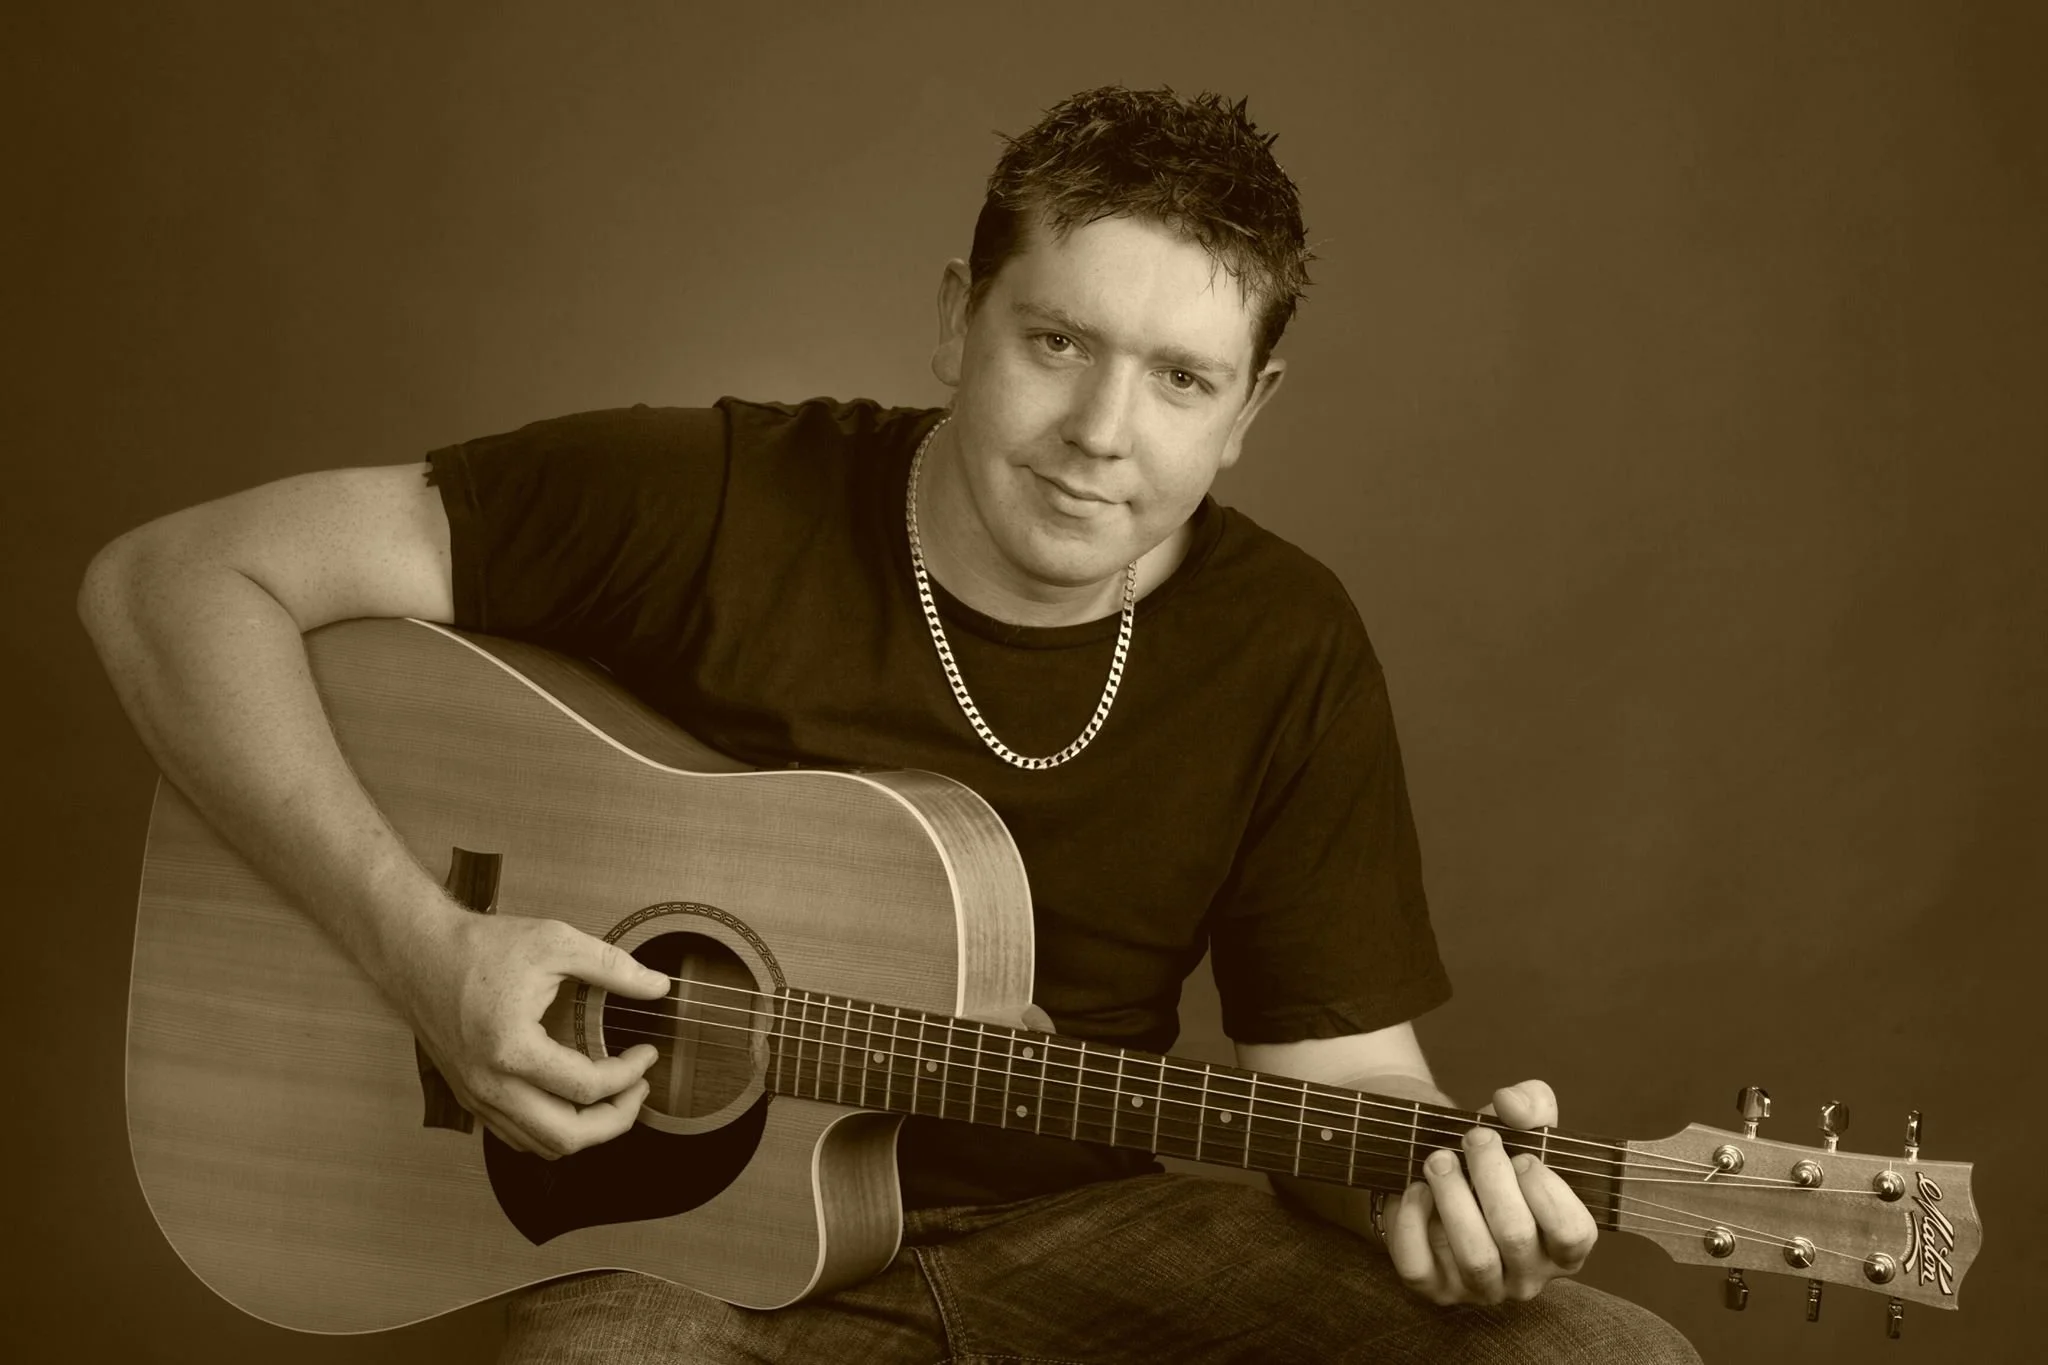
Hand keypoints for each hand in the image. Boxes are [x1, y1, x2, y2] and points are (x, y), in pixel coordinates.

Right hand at [392, 902, 671, 1158]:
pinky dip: (552, 1130)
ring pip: (541, 1145)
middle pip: (567, 1137)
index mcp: (512, 1050)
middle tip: (639, 1090)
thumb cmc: (479, 947)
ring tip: (614, 1097)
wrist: (416, 953)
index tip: (647, 1054)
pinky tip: (573, 1102)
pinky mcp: (469, 1097)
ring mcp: (476, 1097)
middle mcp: (490, 1085)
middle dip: (616, 1120)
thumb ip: (613, 966)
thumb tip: (659, 986)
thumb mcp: (555, 943)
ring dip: (586, 1131)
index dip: (630, 1074)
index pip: (588, 1088)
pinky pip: (517, 1136)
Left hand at [1383, 1079, 1597, 1304]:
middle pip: (1516, 1237)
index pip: (1573, 1234)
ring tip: (1438, 1159)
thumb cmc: (1493, 1158)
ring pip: (1474, 1258)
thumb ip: (1532, 1103)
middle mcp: (1527, 1276)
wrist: (1440, 1171)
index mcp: (1562, 1245)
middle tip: (1473, 1139)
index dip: (1547, 1191)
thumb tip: (1511, 1104)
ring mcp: (1481, 1288)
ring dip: (1453, 1198)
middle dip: (1490, 1178)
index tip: (1522, 1156)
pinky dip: (1412, 1223)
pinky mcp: (1435, 1288)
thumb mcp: (1519, 1124)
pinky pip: (1420, 1267)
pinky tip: (1415, 1189)